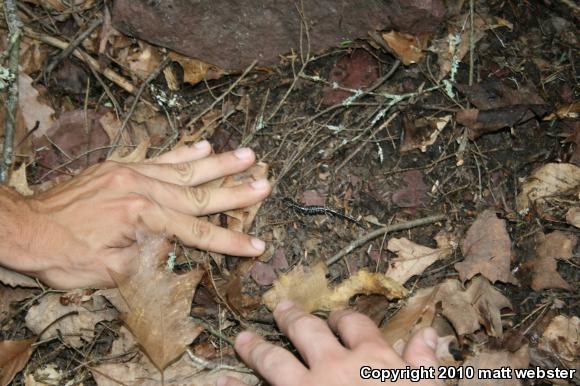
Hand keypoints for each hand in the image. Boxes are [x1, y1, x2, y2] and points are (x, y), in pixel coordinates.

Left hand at [5, 141, 270, 288]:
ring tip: (248, 154)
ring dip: (219, 163)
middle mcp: (141, 188)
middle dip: (236, 192)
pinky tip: (204, 144)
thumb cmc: (61, 254)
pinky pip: (159, 156)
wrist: (23, 226)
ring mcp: (132, 172)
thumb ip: (147, 257)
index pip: (196, 232)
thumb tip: (171, 248)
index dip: (229, 241)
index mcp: (141, 216)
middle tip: (265, 183)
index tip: (257, 245)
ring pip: (185, 168)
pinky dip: (183, 151)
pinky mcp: (121, 166)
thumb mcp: (106, 270)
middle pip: (199, 192)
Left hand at [220, 301, 441, 385]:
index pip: (354, 325)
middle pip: (307, 331)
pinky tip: (222, 382)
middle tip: (280, 307)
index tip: (337, 317)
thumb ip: (423, 363)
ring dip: (255, 347)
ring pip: (274, 359)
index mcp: (370, 358)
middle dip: (292, 317)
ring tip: (242, 340)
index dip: (344, 318)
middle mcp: (333, 366)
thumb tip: (427, 334)